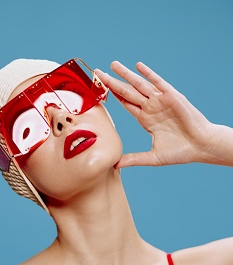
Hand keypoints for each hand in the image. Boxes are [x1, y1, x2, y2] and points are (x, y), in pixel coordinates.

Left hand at [96, 61, 213, 167]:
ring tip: (112, 64)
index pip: (125, 104)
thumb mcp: (152, 157)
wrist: (200, 147)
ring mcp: (161, 101)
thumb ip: (134, 159)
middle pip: (127, 92)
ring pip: (139, 85)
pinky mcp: (172, 97)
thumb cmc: (180, 151)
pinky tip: (138, 66)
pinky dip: (148, 74)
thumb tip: (115, 165)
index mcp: (146, 119)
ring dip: (126, 74)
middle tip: (98, 73)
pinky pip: (158, 82)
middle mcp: (151, 108)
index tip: (99, 89)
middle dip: (113, 82)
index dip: (112, 96)